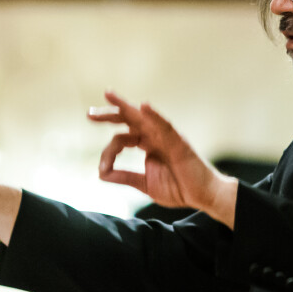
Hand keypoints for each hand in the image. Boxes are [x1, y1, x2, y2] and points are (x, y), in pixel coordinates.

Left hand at [89, 91, 235, 225]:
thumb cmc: (179, 188)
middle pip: (128, 119)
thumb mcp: (144, 184)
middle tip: (89, 114)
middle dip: (109, 114)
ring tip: (109, 94)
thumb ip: (124, 177)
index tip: (102, 169)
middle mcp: (155, 136)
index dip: (108, 152)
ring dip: (125, 105)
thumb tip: (100, 174)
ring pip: (143, 116)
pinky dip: (155, 115)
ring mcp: (166, 136)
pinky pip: (165, 125)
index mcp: (148, 144)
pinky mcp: (178, 142)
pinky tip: (144, 106)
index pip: (121, 138)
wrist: (203, 197)